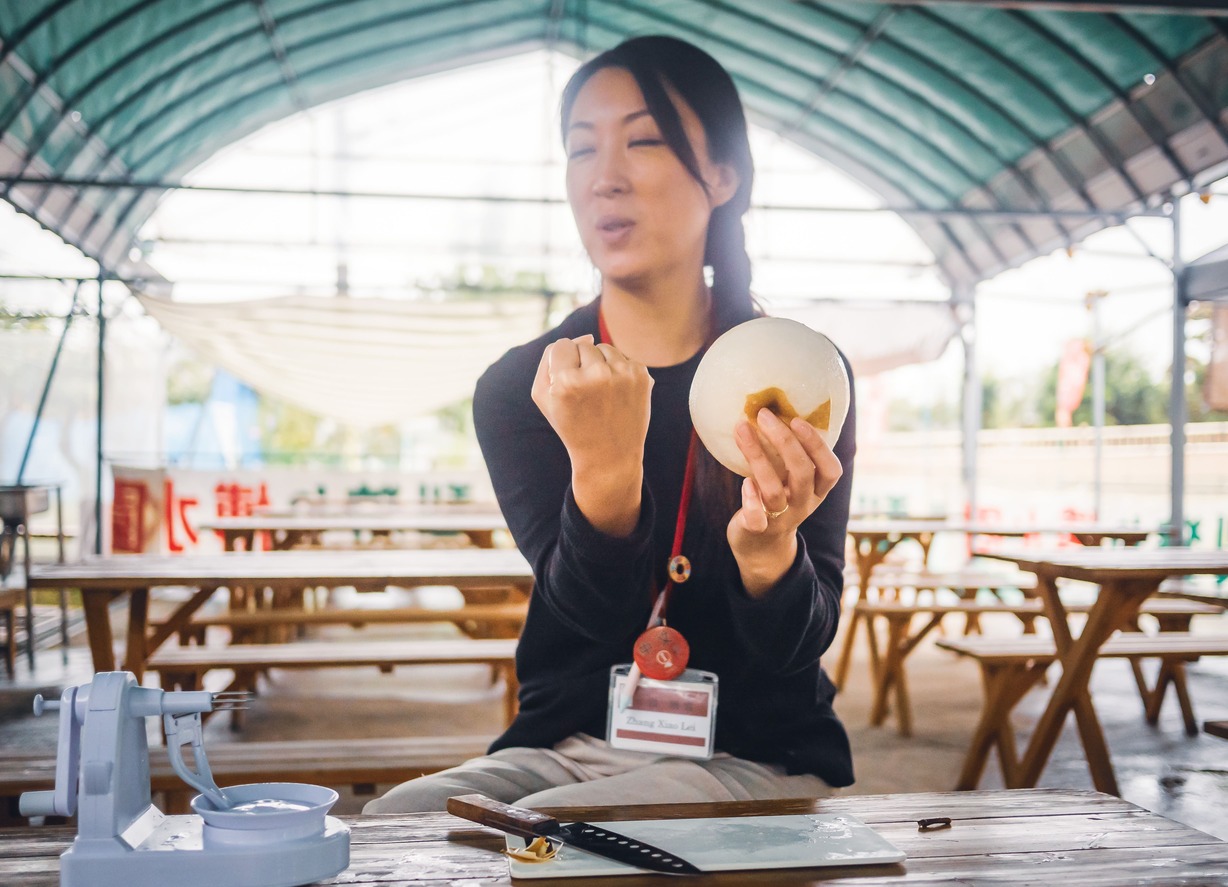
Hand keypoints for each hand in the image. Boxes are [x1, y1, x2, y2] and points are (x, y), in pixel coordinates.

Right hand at [531, 335, 652, 536]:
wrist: (608, 456)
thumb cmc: (571, 424)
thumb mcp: (544, 396)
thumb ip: (550, 357)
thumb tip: (586, 335)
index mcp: (567, 381)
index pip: (562, 346)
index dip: (562, 365)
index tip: (567, 386)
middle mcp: (596, 375)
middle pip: (583, 344)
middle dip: (581, 364)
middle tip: (586, 396)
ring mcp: (623, 374)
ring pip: (604, 347)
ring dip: (600, 364)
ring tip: (601, 395)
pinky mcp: (642, 376)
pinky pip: (623, 358)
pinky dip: (618, 372)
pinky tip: (616, 396)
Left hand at [726, 409, 842, 593]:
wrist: (760, 545)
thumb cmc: (777, 498)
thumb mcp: (791, 478)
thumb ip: (790, 454)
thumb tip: (773, 406)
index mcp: (817, 490)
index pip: (831, 469)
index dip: (817, 444)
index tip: (797, 419)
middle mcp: (803, 504)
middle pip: (802, 473)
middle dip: (784, 441)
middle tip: (764, 414)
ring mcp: (782, 518)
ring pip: (774, 489)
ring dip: (757, 456)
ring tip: (741, 429)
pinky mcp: (758, 529)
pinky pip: (757, 517)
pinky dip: (750, 499)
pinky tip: (744, 482)